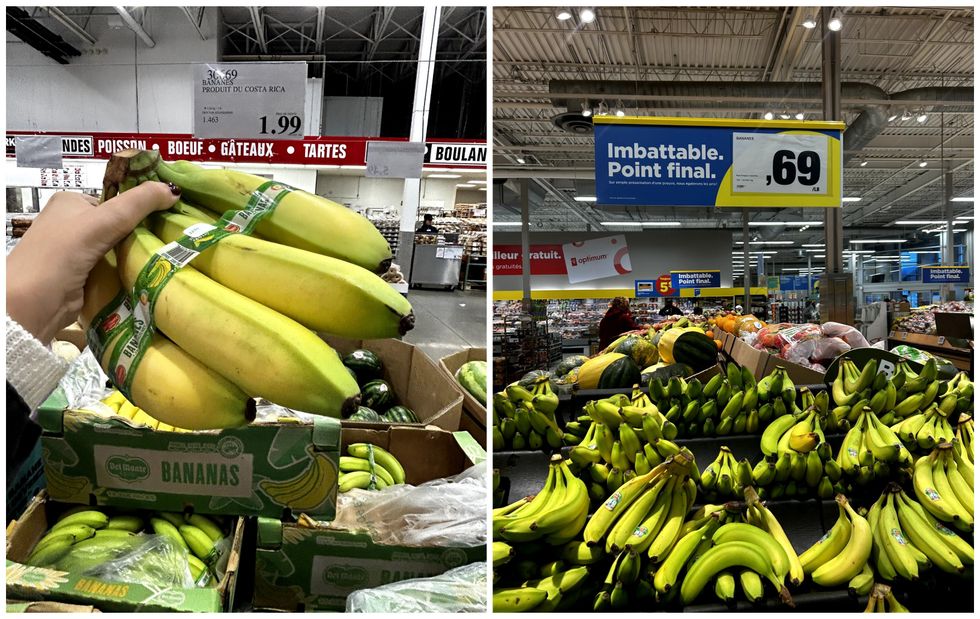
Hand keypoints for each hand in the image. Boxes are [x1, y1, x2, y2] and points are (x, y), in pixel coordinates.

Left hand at [7, 182, 179, 342]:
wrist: (34, 303)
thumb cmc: (62, 252)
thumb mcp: (103, 220)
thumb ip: (138, 203)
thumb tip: (174, 191)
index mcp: (71, 202)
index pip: (116, 199)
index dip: (143, 205)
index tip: (172, 212)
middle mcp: (72, 225)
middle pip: (119, 225)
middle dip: (144, 232)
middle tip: (176, 235)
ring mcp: (78, 253)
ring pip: (119, 248)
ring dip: (140, 254)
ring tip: (172, 254)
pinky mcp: (85, 277)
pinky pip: (116, 269)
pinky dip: (131, 271)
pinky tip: (153, 272)